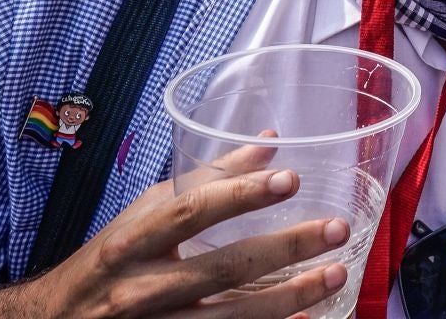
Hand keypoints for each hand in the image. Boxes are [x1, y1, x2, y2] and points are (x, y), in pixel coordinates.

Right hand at [22, 165, 349, 318]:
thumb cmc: (109, 263)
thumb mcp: (143, 216)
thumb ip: (205, 182)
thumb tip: (268, 144)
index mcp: (132, 243)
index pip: (190, 212)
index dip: (241, 194)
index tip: (291, 178)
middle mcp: (140, 289)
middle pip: (221, 268)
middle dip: (285, 249)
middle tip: (337, 228)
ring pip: (228, 318)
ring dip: (288, 297)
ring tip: (336, 274)